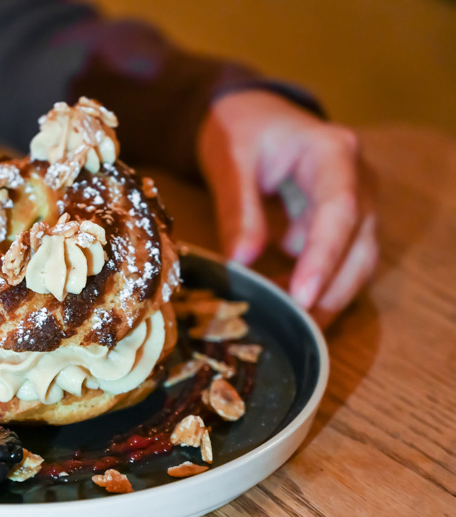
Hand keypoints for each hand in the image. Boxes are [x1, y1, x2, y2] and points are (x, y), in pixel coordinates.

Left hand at [198, 90, 377, 327]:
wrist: (250, 113)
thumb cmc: (241, 129)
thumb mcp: (230, 160)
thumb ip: (238, 209)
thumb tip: (242, 261)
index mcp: (333, 153)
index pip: (340, 211)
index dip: (323, 257)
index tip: (302, 296)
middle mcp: (358, 179)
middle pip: (360, 244)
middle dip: (332, 290)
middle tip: (298, 328)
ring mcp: (356, 202)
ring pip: (358, 259)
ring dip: (329, 295)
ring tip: (293, 325)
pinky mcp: (341, 223)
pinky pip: (341, 260)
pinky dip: (319, 286)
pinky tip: (288, 306)